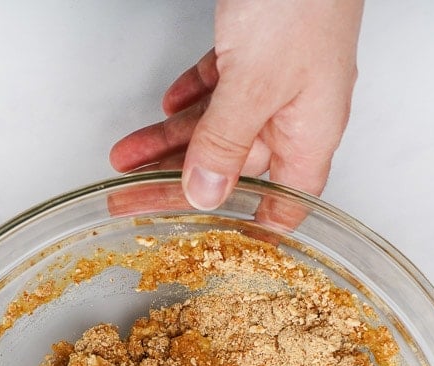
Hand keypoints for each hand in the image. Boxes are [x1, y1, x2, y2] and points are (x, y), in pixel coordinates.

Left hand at [110, 0, 363, 209]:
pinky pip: (217, 89)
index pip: (281, 206)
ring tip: (124, 160)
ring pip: (215, 128)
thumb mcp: (256, 82)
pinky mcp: (258, 49)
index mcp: (310, 136)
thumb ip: (226, 140)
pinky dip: (189, 101)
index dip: (245, 231)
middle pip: (230, 169)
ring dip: (167, 142)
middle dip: (175, 185)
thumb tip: (204, 194)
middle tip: (128, 202)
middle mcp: (295, 116)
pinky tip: (165, 110)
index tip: (203, 248)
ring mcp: (275, 82)